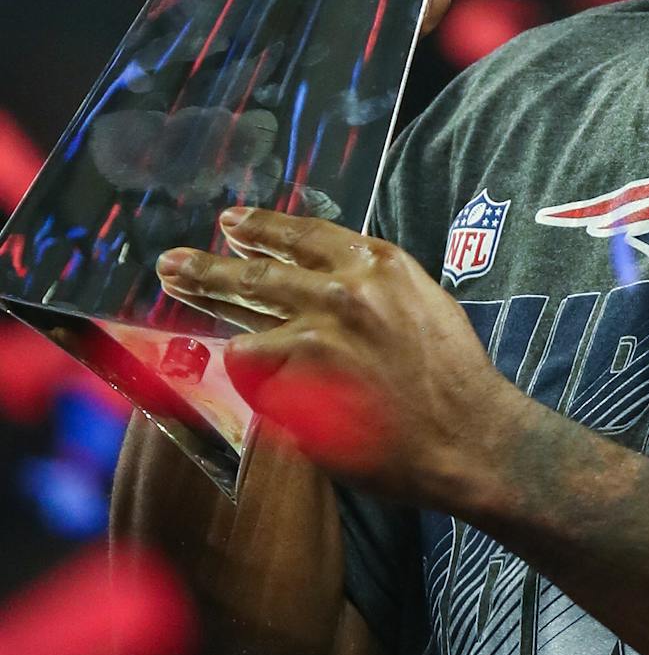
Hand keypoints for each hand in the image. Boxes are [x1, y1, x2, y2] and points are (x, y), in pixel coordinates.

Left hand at [155, 208, 516, 505]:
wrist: (466, 432)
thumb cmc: (452, 373)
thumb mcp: (423, 301)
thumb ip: (375, 286)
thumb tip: (329, 282)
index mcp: (379, 264)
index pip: (306, 236)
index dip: (264, 228)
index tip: (233, 222)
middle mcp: (345, 289)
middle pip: (261, 271)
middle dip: (211, 264)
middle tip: (174, 261)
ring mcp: (318, 335)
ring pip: (246, 320)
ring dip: (208, 306)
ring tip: (179, 293)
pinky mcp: (301, 382)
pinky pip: (256, 375)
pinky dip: (249, 377)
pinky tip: (246, 375)